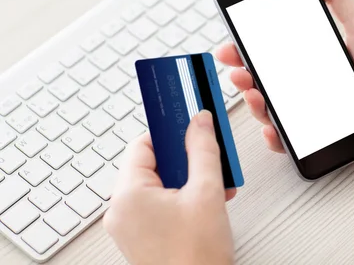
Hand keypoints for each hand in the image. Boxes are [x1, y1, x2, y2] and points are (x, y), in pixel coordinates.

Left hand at [104, 111, 235, 264]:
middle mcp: (123, 210)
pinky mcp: (143, 237)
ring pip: (160, 184)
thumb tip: (199, 122)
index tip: (186, 119)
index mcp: (129, 195)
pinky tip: (207, 200)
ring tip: (213, 183)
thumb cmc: (196, 259)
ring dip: (188, 178)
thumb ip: (203, 150)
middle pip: (153, 163)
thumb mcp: (207, 192)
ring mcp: (131, 226)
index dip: (169, 130)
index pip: (144, 144)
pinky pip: (160, 204)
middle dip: (185, 158)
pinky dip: (183, 196)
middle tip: (207, 153)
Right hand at [216, 0, 353, 153]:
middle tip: (238, 69)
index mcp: (312, 58)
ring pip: (271, 110)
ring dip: (255, 103)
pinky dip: (276, 136)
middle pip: (264, 80)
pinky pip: (290, 139)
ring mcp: (312, 110)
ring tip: (255, 93)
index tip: (233, 41)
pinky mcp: (321, 135)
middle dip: (243, 74)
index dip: (247, 48)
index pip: (271, 52)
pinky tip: (272, 127)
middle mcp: (307, 84)